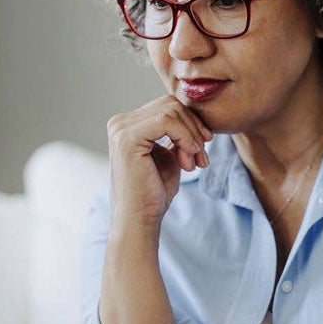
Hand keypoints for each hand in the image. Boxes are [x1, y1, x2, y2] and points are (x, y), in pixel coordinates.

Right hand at [106, 95, 212, 227]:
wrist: (139, 219)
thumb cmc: (153, 193)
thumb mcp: (170, 156)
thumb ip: (177, 135)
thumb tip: (194, 116)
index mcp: (128, 125)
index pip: (168, 106)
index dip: (192, 124)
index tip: (203, 150)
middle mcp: (120, 122)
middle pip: (171, 104)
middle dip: (194, 129)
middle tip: (202, 158)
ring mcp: (121, 128)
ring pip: (172, 111)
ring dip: (192, 137)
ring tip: (194, 163)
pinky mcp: (127, 138)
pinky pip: (167, 121)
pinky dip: (186, 138)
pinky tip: (188, 160)